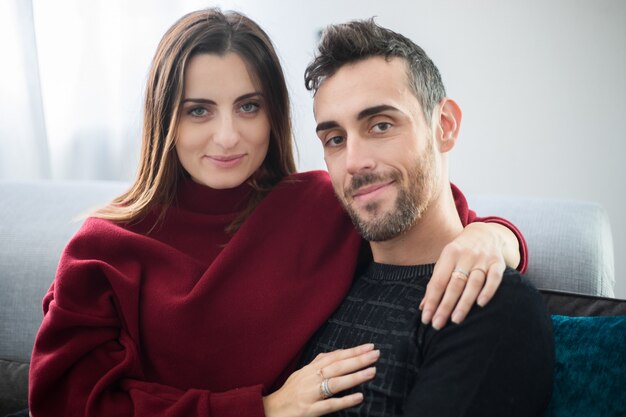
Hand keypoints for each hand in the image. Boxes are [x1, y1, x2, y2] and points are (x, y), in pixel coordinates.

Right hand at [263, 343, 378, 416]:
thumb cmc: (289, 393)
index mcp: (310, 369)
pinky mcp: (310, 410)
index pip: (335, 357)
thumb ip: (317, 364)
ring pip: (335, 383)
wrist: (270, 410)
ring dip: (355, 377)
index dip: (352, 351)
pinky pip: (329, 405)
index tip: (369, 346)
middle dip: (358, 359)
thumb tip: (336, 353)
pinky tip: (359, 397)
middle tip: (376, 354)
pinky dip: (345, 401)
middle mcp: (311, 379)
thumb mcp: (301, 374)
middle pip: (337, 366)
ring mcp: (310, 394)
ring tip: (372, 372)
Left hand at [420, 222, 514, 329]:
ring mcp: (483, 259)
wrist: (486, 234)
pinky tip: (480, 304)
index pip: (438, 281)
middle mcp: (466, 256)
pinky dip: (488, 291)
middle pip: (455, 284)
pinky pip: (494, 279)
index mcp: (449, 253)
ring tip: (455, 320)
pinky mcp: (498, 263)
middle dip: (445, 306)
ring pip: (473, 283)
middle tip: (438, 324)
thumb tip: (424, 306)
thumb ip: (436, 282)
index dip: (432, 300)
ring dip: (464, 303)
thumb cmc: (460, 253)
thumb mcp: (445, 261)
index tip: (426, 318)